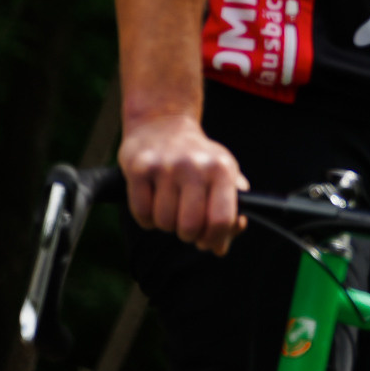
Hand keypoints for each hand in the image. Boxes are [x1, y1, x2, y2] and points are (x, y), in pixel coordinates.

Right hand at [120, 114, 248, 253]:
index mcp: (222, 169)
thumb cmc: (197, 157)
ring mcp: (165, 166)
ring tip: (170, 206)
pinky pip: (141, 213)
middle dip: (188, 234)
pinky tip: (153, 203)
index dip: (214, 239)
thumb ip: (231, 209)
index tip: (208, 241)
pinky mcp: (138, 168)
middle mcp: (195, 166)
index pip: (222, 219)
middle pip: (190, 227)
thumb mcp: (224, 174)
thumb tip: (221, 246)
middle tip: (186, 224)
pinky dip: (147, 218)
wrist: (163, 124)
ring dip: (166, 224)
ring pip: (164, 222)